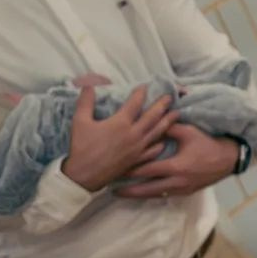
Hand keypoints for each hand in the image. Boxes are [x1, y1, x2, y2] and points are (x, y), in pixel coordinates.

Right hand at [62, 84, 176, 191]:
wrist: (85, 174)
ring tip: (176, 114)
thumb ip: (86, 101)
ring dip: (167, 122)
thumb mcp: (80, 120)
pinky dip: (160, 144)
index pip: (134, 104)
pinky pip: (153, 150)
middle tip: (170, 97)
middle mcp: (134, 134)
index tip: (145, 86)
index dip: (140, 94)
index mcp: (121, 123)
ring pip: (157, 132)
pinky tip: (164, 141)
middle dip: (161, 105)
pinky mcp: (138, 160)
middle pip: (152, 117)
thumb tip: (88, 83)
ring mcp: (138, 148)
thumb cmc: (81, 146)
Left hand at [114, 122, 236, 199]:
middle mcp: (178, 182)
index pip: (147, 170)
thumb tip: (147, 121)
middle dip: (129, 191)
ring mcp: (183, 189)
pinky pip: (165, 195)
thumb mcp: (187, 132)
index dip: (129, 171)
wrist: (229, 159)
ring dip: (139, 195)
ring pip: (156, 195)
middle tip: (111, 190)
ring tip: (122, 194)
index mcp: (176, 167)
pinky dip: (151, 194)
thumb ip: (165, 127)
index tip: (114, 170)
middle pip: (148, 189)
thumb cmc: (208, 143)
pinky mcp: (187, 191)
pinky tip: (142, 193)